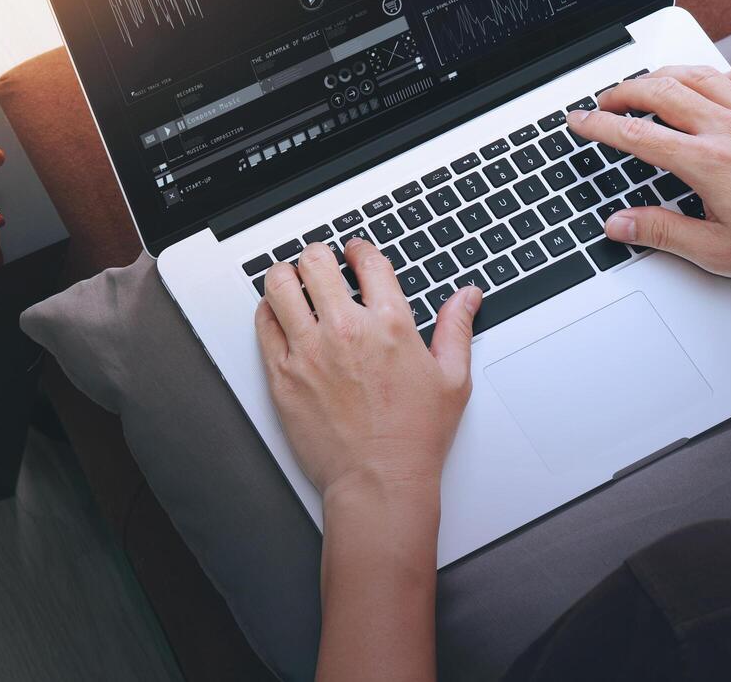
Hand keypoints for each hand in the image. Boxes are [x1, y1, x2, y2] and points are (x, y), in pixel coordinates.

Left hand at [254, 238, 481, 500]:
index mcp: (389, 324)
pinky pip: (264, 323)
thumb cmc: (414, 437)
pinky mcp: (282, 374)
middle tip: (321, 264)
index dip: (359, 249)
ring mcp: (309, 350)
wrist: (378, 481)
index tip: (354, 252)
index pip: (367, 261)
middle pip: (316, 261)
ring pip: (280, 284)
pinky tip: (279, 315)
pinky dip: (269, 311)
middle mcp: (345, 329)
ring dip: (287, 276)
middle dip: (319, 256)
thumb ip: (456, 328)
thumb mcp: (452, 378)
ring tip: (293, 281)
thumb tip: (466, 296)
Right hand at [566, 65, 730, 282]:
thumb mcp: (716, 251)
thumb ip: (661, 233)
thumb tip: (619, 224)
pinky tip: (713, 83)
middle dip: (624, 91)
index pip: (638, 136)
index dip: (600, 126)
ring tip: (646, 85)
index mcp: (709, 163)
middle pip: (662, 92)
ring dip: (665, 75)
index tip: (580, 121)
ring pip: (701, 76)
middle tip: (605, 102)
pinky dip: (723, 74)